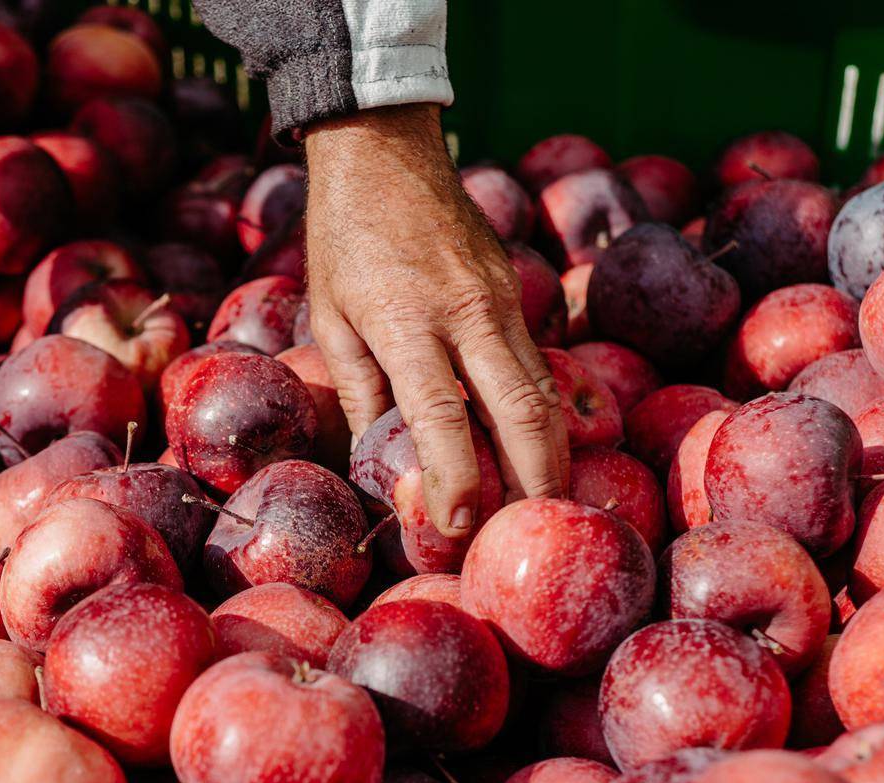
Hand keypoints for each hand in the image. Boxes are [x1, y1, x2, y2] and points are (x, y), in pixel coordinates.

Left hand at [304, 105, 568, 532]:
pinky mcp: (516, 290)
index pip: (440, 416)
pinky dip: (548, 410)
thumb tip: (380, 465)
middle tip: (533, 528)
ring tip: (544, 500)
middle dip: (537, 478)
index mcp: (407, 322)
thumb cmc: (344, 241)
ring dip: (552, 452)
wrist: (384, 152)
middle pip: (523, 411)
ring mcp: (501, 298)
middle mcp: (467, 312)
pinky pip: (540, 361)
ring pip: (545, 390)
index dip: (455, 478)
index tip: (458, 526)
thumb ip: (361, 393)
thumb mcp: (331, 319)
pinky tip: (543, 447)